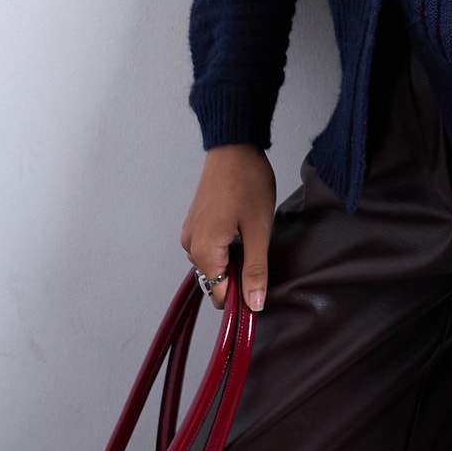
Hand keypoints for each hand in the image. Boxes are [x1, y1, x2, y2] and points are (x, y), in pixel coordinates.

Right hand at [180, 145, 275, 312]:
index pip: (219, 295)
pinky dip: (225, 245)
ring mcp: (191, 232)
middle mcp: (191, 245)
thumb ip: (255, 270)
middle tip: (258, 250)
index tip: (261, 285)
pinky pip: (209, 246)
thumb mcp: (259, 230)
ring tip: (251, 234)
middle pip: (215, 279)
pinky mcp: (195, 221)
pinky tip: (241, 227)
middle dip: (237, 274)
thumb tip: (254, 304)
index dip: (242, 296)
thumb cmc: (247, 182)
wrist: (234, 145)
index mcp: (204, 251)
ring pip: (213, 262)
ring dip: (232, 258)